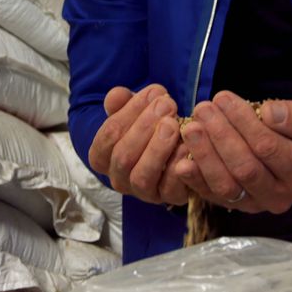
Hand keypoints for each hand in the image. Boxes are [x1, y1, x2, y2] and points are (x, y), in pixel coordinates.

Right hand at [88, 85, 185, 203]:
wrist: (181, 152)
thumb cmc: (152, 130)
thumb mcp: (136, 113)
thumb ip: (123, 103)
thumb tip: (116, 95)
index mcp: (103, 157)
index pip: (109, 135)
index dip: (130, 111)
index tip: (154, 92)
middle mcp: (119, 178)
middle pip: (123, 156)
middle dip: (144, 127)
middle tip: (167, 104)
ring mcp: (143, 192)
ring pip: (141, 176)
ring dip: (157, 149)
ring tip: (174, 125)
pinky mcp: (168, 199)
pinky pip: (169, 189)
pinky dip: (177, 167)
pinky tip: (187, 146)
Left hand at [175, 91, 291, 213]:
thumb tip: (269, 113)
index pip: (268, 148)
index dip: (243, 122)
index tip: (223, 98)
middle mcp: (281, 198)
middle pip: (245, 169)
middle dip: (220, 136)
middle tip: (203, 109)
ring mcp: (255, 205)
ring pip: (226, 186)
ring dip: (204, 156)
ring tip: (190, 127)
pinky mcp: (233, 206)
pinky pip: (211, 196)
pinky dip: (194, 179)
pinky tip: (180, 159)